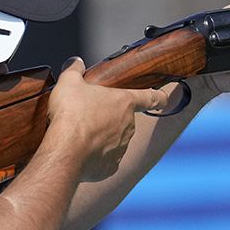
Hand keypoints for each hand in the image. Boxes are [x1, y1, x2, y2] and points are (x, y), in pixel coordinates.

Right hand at [47, 57, 170, 180]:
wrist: (65, 151)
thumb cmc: (71, 115)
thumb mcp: (68, 83)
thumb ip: (74, 70)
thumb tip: (75, 63)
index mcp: (124, 102)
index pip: (151, 97)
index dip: (159, 96)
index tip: (163, 98)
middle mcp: (129, 125)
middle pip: (124, 119)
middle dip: (110, 117)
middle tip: (88, 115)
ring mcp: (122, 147)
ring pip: (115, 139)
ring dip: (102, 137)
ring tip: (80, 135)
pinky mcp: (112, 166)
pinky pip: (106, 159)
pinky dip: (95, 156)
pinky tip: (80, 152)